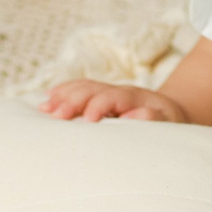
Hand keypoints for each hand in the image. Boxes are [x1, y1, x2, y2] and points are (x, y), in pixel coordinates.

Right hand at [38, 80, 185, 121]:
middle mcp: (118, 91)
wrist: (169, 112)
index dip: (100, 105)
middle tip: (54, 115)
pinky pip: (78, 90)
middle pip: (92, 89)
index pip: (113, 96)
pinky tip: (46, 100)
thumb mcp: (168, 123)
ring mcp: (107, 92)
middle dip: (72, 100)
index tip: (88, 119)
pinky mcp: (99, 97)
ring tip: (43, 108)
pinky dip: (62, 93)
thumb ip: (154, 119)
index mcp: (135, 98)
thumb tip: (136, 115)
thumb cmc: (167, 123)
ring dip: (62, 96)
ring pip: (82, 87)